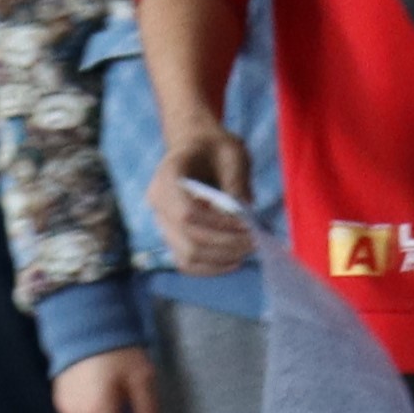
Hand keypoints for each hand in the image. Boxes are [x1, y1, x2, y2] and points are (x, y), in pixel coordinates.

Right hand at [150, 121, 256, 273]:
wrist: (196, 145)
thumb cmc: (215, 147)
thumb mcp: (232, 153)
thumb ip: (237, 182)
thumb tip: (244, 216)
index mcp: (167, 177)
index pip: (187, 214)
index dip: (220, 225)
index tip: (248, 223)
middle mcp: (157, 203)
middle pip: (189, 240)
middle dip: (227, 245)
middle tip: (256, 240)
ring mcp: (161, 223)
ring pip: (187, 257)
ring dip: (222, 259)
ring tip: (248, 248)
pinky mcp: (171, 236)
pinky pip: (187, 262)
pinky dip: (212, 267)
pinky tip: (235, 259)